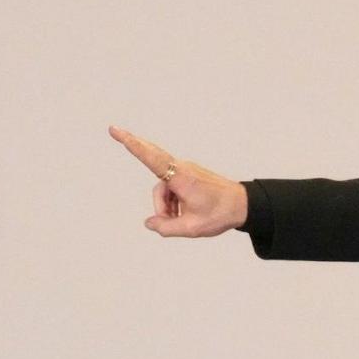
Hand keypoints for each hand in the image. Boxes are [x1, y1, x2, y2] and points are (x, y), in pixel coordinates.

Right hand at [111, 126, 248, 237]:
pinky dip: (173, 202)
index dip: (133, 146)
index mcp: (181, 178)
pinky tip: (183, 214)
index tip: (118, 132)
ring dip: (166, 205)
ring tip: (181, 219)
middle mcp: (181, 170)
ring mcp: (185, 171)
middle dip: (134, 146)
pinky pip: (172, 188)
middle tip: (114, 130)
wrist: (245, 205)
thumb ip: (167, 228)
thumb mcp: (193, 228)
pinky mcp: (188, 175)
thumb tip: (150, 223)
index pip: (152, 159)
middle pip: (153, 158)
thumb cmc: (220, 214)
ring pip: (163, 188)